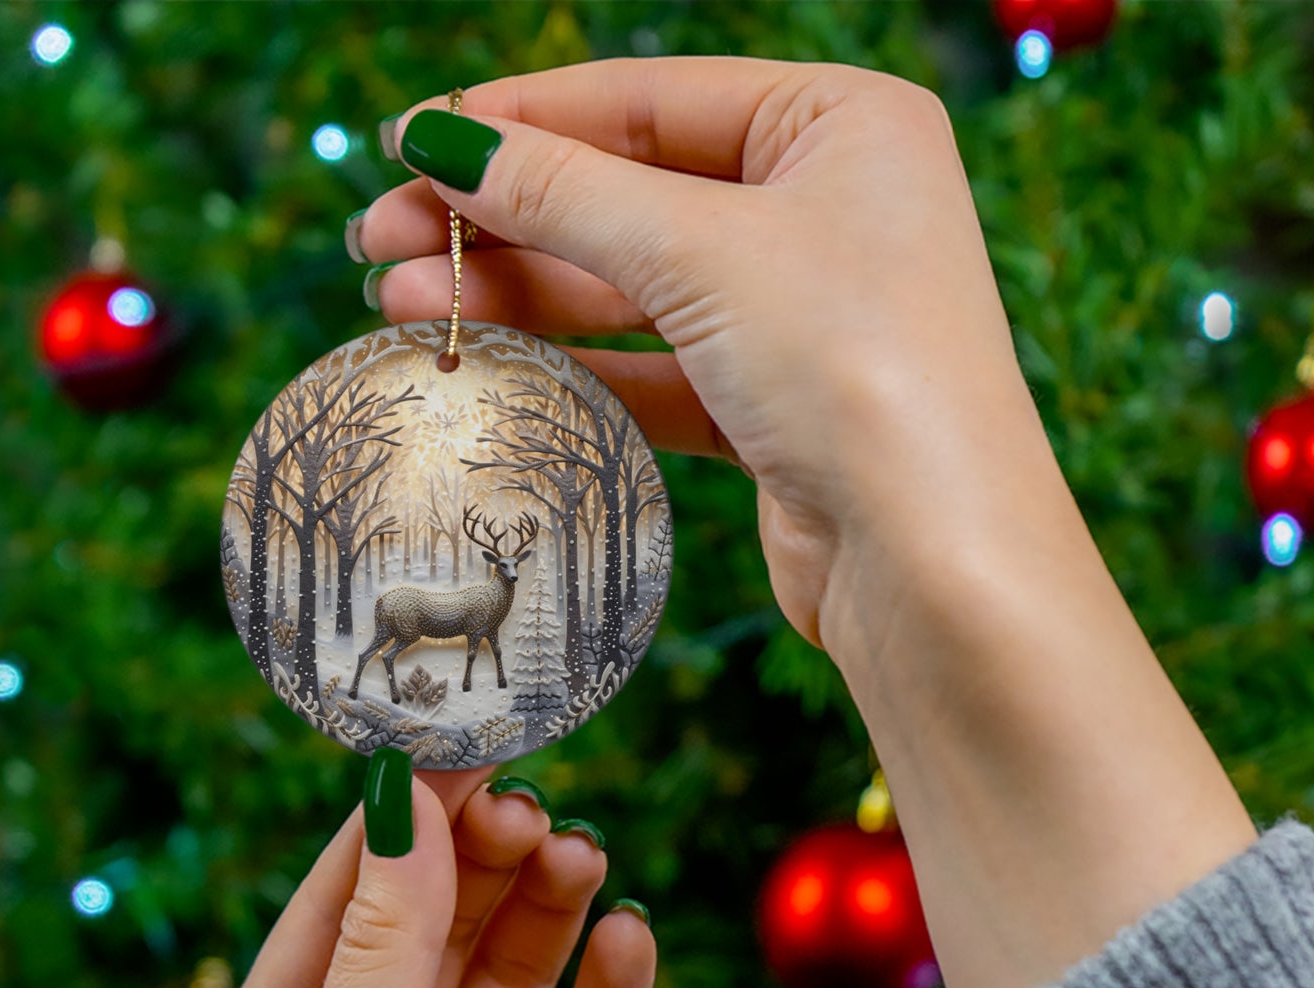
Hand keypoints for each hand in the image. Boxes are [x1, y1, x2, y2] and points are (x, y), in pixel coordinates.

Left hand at [195, 768, 655, 987]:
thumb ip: (385, 947)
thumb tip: (406, 803)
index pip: (346, 901)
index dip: (402, 823)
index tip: (458, 747)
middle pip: (440, 928)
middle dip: (484, 863)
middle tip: (533, 808)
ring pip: (515, 978)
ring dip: (549, 912)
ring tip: (583, 857)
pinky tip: (629, 941)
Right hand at [355, 57, 1040, 652]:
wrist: (934, 561)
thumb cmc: (854, 368)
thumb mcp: (701, 251)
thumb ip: (566, 193)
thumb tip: (443, 142)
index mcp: (841, 124)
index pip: (649, 100)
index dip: (521, 120)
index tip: (409, 143)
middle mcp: (828, 210)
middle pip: (632, 195)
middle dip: (503, 219)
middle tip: (379, 241)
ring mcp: (804, 315)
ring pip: (635, 289)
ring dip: (521, 296)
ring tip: (401, 306)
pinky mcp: (777, 409)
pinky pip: (658, 370)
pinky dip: (576, 368)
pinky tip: (487, 365)